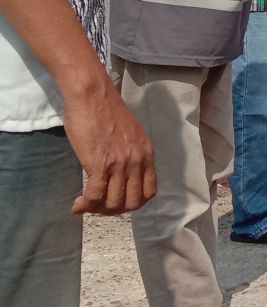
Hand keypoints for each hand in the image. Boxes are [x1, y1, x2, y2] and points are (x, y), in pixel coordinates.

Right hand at [62, 75, 155, 214]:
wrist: (92, 96)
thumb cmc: (106, 111)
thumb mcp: (131, 134)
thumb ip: (132, 153)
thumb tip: (124, 171)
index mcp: (146, 154)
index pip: (149, 192)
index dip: (134, 204)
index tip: (118, 202)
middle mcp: (137, 161)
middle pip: (133, 202)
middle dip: (115, 211)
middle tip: (99, 207)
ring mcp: (119, 164)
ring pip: (114, 203)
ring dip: (98, 210)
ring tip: (85, 206)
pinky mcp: (99, 164)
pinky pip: (95, 196)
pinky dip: (85, 206)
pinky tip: (77, 205)